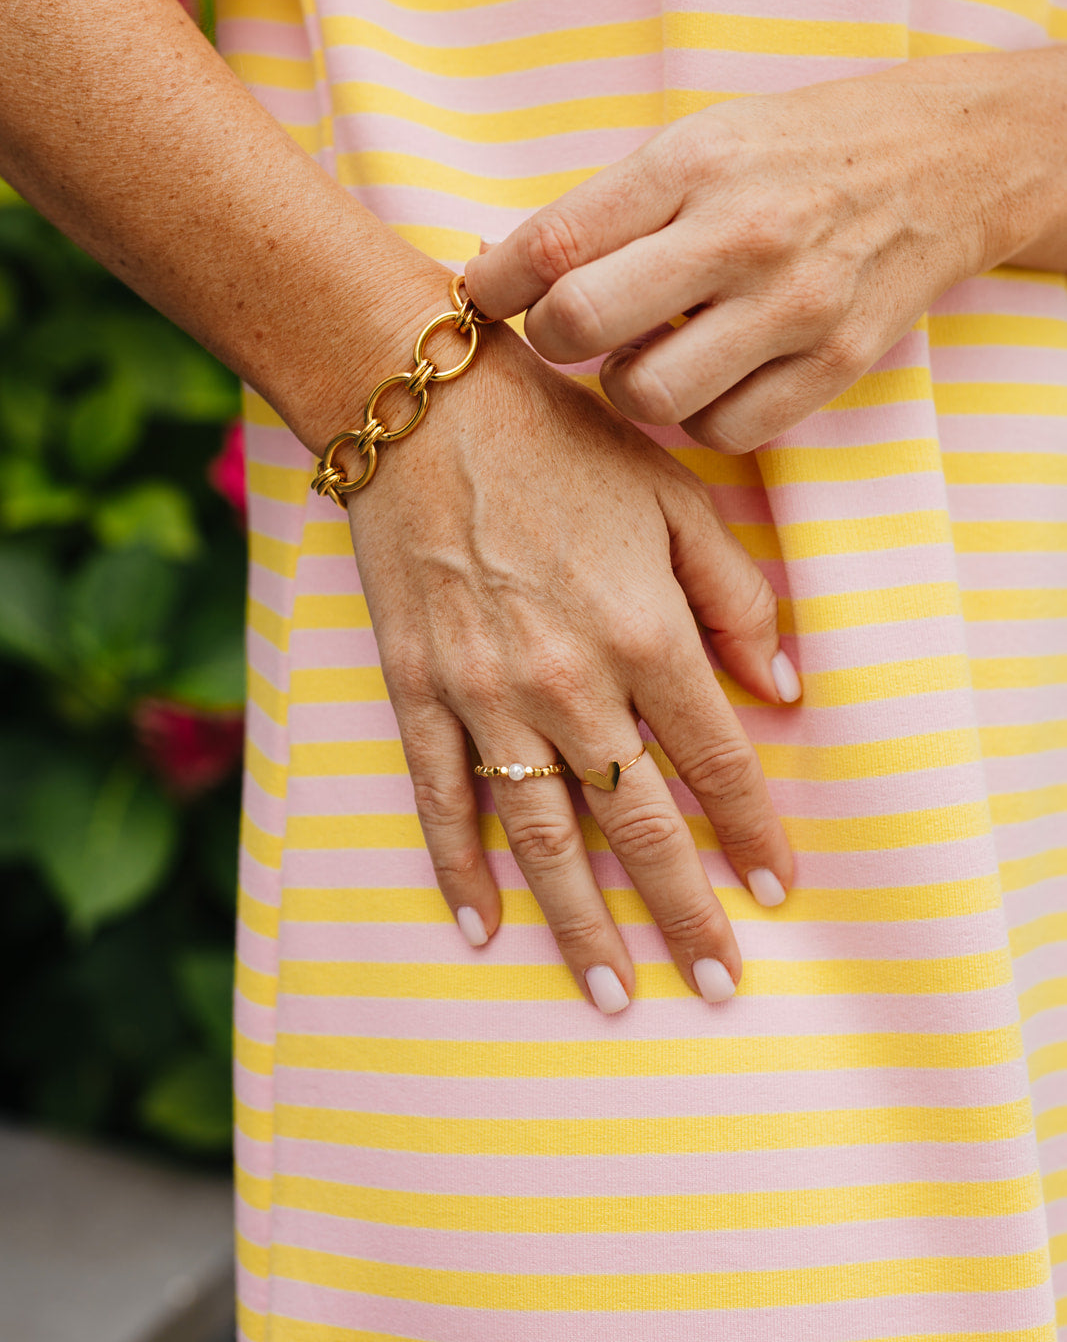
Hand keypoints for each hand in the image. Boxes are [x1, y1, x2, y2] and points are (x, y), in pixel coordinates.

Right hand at [346, 322, 799, 1012]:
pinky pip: (441, 799)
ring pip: (542, 835)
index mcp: (645, 634)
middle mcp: (570, 682)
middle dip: (685, 912)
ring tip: (613, 993)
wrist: (424, 408)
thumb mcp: (677, 499)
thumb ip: (738, 597)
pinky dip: (460, 868)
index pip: (717, 763)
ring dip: (582, 923)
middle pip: (638, 824)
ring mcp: (485, 695)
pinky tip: (482, 928)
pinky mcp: (418, 690)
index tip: (778, 891)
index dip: (752, 833)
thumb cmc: (563, 446)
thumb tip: (786, 689)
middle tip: (719, 984)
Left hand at [465, 50, 1066, 452]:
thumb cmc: (789, 155)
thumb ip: (603, 209)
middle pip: (584, 324)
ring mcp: (794, 305)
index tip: (488, 294)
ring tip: (649, 351)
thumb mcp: (693, 144)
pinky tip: (709, 375)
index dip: (496, 283)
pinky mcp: (836, 362)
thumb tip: (493, 269)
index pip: (554, 242)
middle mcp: (742, 234)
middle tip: (571, 329)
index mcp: (692, 165)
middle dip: (554, 338)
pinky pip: (724, 432)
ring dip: (627, 386)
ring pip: (648, 396)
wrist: (940, 163)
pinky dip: (699, 417)